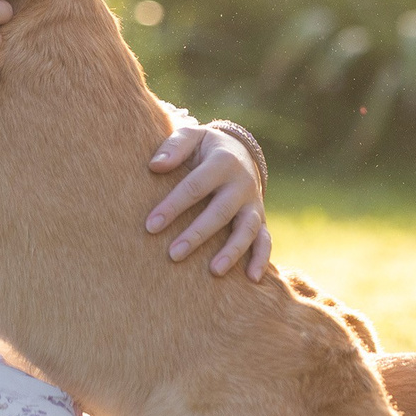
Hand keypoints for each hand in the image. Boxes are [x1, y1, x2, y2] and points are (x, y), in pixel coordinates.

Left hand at [146, 122, 269, 279]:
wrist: (240, 150)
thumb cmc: (205, 148)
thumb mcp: (192, 136)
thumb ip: (174, 146)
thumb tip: (155, 166)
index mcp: (222, 161)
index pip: (195, 186)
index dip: (173, 206)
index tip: (151, 226)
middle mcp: (242, 183)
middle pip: (220, 211)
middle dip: (197, 234)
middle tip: (173, 254)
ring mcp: (254, 203)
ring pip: (247, 229)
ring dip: (232, 251)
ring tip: (214, 271)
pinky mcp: (261, 218)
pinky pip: (265, 240)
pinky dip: (262, 259)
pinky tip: (252, 279)